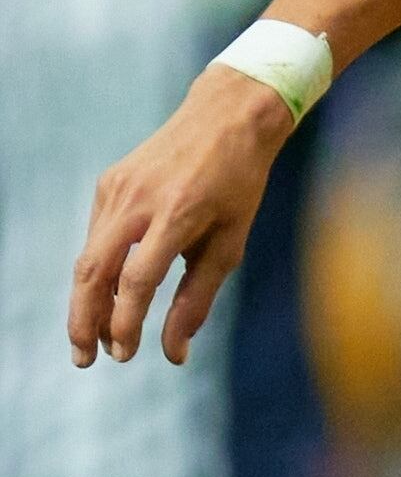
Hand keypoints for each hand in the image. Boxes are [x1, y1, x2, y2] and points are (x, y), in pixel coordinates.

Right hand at [66, 74, 296, 368]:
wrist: (226, 117)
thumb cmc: (239, 185)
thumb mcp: (231, 242)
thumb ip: (199, 297)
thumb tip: (174, 353)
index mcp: (176, 214)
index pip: (136, 280)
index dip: (125, 322)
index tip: (126, 354)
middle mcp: (138, 201)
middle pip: (93, 272)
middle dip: (83, 320)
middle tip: (85, 360)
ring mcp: (116, 189)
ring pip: (87, 257)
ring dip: (86, 302)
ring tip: (93, 339)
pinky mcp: (108, 183)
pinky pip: (96, 236)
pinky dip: (98, 270)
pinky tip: (109, 294)